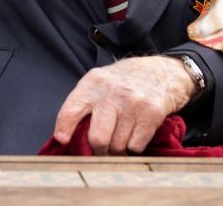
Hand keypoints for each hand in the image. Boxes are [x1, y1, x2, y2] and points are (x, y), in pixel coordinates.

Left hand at [52, 56, 196, 154]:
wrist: (159, 71)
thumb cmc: (123, 82)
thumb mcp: (99, 83)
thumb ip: (84, 103)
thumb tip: (68, 136)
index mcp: (93, 83)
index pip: (71, 108)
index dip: (64, 127)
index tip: (62, 140)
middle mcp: (111, 92)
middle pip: (98, 138)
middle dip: (98, 151)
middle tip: (100, 151)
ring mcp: (133, 102)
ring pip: (118, 146)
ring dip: (118, 150)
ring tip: (120, 138)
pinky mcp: (151, 113)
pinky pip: (136, 146)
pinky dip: (134, 147)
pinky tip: (135, 134)